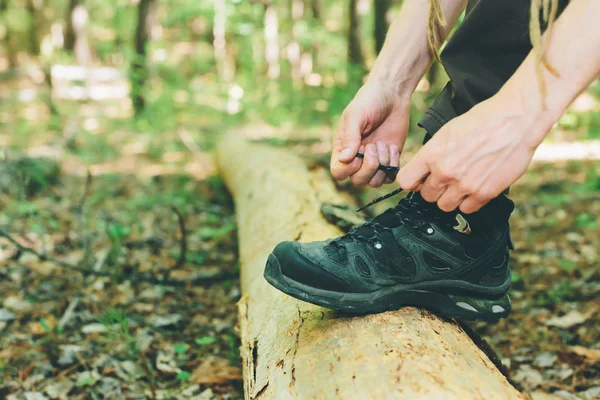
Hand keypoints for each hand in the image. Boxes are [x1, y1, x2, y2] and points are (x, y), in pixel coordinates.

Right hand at [330, 80, 409, 187]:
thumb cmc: (370, 101)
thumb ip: (350, 137)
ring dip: (382, 166)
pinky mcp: (389, 159)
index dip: (348, 169)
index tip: (359, 151)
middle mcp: (357, 158)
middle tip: (374, 145)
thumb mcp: (356, 115)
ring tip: (384, 145)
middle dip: (368, 167)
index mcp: (342, 149)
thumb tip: (344, 159)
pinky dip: (393, 166)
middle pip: (358, 181)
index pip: (338, 173)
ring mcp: (374, 160)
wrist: (393, 94)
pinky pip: (389, 176)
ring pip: (374, 182)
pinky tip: (393, 147)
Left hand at [396, 96, 555, 213]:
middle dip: (434, 189)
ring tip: (462, 183)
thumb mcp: (447, 132)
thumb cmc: (482, 120)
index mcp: (432, 154)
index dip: (413, 182)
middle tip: (447, 179)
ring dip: (451, 197)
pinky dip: (469, 202)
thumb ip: (432, 154)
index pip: (405, 182)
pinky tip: (475, 186)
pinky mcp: (484, 193)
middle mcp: (444, 172)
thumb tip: (423, 171)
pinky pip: (467, 209)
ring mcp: (464, 185)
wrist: (516, 120)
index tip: (420, 180)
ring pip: (444, 206)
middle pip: (426, 196)